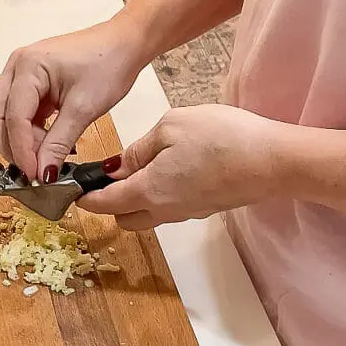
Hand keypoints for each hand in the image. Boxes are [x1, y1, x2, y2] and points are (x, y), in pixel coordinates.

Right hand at [0, 14, 142, 181]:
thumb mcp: (84, 109)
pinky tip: (48, 144)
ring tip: (46, 157)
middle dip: (13, 147)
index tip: (34, 175)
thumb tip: (43, 173)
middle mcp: (16, 67)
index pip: (14, 117)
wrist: (124, 44)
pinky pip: (19, 113)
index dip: (22, 151)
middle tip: (34, 171)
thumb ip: (59, 143)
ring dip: (20, 141)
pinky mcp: (30, 83)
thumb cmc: (109, 63)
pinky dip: (29, 132)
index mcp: (28, 66)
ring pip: (5, 116)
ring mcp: (21, 74)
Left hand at [79, 104, 290, 228]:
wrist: (273, 160)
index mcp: (147, 191)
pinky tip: (168, 169)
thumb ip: (139, 149)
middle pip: (124, 218)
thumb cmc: (222, 138)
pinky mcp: (204, 208)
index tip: (72, 188)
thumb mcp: (171, 127)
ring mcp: (186, 213)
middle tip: (107, 175)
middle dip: (109, 203)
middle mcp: (163, 210)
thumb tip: (120, 166)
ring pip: (147, 216)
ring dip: (135, 201)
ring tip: (140, 168)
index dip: (84, 197)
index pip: (104, 204)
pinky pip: (169, 209)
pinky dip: (158, 196)